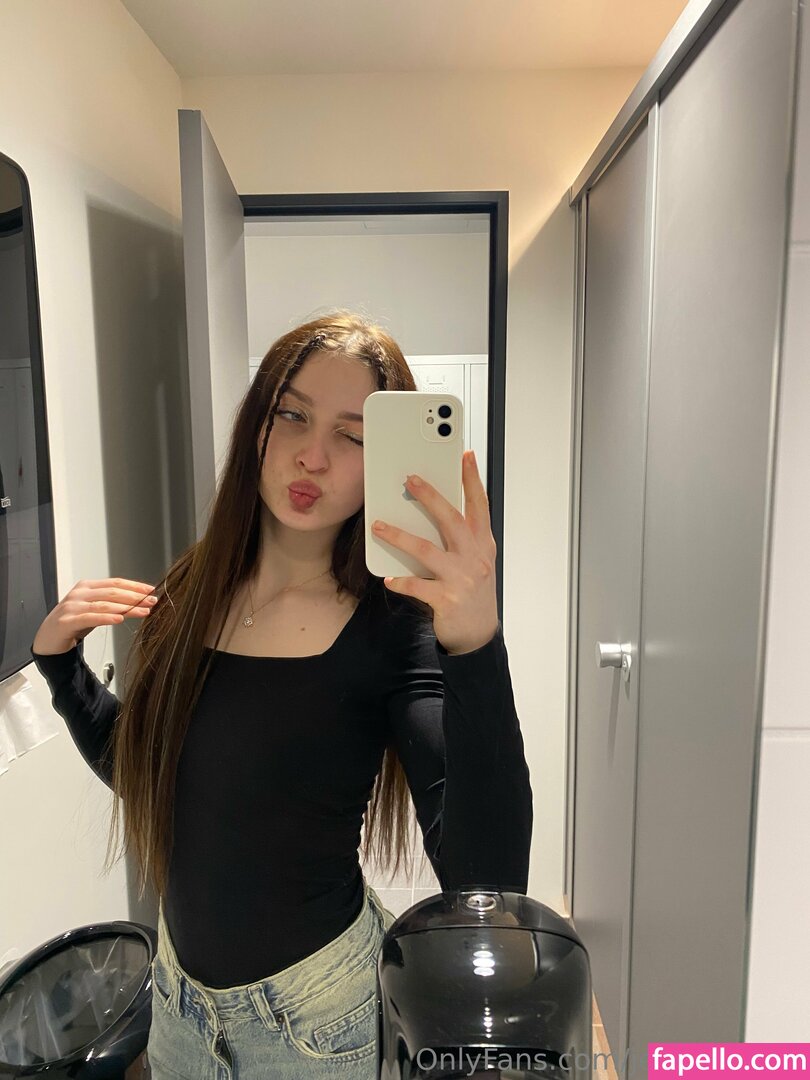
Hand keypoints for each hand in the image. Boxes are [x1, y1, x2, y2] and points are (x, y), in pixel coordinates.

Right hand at [31, 578, 158, 654]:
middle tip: (152, 601)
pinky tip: (119, 619)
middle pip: (112, 592)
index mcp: (87, 587)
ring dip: (127, 607)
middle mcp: (80, 594)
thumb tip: (138, 602)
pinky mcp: (67, 621)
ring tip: (142, 611)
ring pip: (104, 604)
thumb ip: (111, 604)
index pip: (115, 582)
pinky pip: (91, 617)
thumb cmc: (73, 623)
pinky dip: (107, 617)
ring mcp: (72, 606)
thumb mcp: (94, 610)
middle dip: (135, 596)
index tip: (151, 590)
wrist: (48, 639)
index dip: (134, 586)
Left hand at [372, 450, 498, 654]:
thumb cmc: (473, 593)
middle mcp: (475, 557)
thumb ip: (461, 538)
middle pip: (451, 519)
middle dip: (430, 497)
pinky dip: (401, 581)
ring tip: (378, 526)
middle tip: (410, 480)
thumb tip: (434, 511)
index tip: (466, 456)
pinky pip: (418, 586)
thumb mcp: (476, 561)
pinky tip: (389, 578)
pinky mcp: (447, 599)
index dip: (472, 480)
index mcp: (482, 544)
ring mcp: (462, 578)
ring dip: (399, 536)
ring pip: (427, 549)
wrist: (479, 635)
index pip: (479, 505)